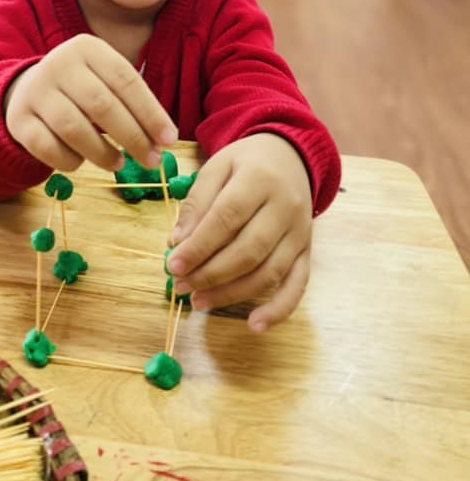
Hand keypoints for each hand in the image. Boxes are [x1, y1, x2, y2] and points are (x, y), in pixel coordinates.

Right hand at [5, 33, 176, 172]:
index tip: (169, 140)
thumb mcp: (106, 80)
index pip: (126, 80)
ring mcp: (36, 91)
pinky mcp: (18, 119)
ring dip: (103, 153)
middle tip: (151, 160)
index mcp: (87, 48)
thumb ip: (133, 104)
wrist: (29, 88)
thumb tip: (163, 140)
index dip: (150, 113)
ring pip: (73, 128)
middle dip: (133, 137)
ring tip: (119, 163)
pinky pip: (47, 147)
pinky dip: (70, 161)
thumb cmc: (82, 87)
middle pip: (102, 105)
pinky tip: (82, 162)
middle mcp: (59, 64)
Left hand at [168, 134, 312, 331]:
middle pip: (248, 250)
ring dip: (232, 294)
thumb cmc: (247, 162)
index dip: (199, 246)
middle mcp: (285, 207)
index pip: (226, 218)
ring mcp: (300, 232)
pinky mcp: (308, 250)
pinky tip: (254, 325)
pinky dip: (279, 309)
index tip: (172, 265)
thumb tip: (178, 243)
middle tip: (179, 285)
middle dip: (210, 273)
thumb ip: (198, 202)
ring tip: (198, 302)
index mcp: (259, 179)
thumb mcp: (218, 166)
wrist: (291, 155)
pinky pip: (298, 285)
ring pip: (268, 272)